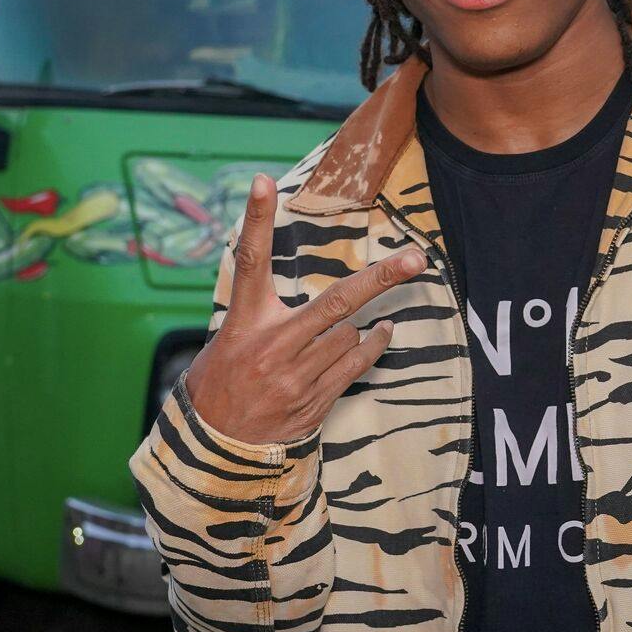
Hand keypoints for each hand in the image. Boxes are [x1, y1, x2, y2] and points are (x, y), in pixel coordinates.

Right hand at [183, 173, 425, 444]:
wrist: (216, 449)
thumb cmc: (222, 382)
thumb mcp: (227, 338)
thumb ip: (260, 308)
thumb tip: (294, 278)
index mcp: (243, 322)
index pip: (249, 261)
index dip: (256, 220)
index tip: (263, 182)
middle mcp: (271, 346)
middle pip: (334, 302)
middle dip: (380, 279)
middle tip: (415, 259)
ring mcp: (295, 376)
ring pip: (349, 334)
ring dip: (357, 326)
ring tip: (356, 323)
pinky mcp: (314, 400)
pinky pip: (357, 364)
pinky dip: (372, 345)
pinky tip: (381, 333)